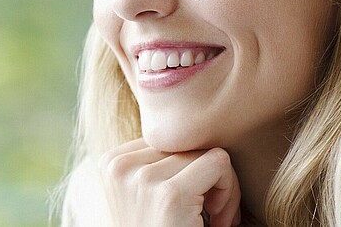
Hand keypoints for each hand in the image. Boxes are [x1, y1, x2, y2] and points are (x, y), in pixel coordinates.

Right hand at [100, 138, 241, 226]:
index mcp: (111, 162)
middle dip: (208, 178)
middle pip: (187, 142)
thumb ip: (158, 162)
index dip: (189, 169)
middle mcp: (119, 166)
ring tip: (213, 219)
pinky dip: (229, 192)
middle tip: (211, 215)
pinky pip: (219, 163)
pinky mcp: (169, 193)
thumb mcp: (148, 194)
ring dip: (221, 188)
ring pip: (206, 151)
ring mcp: (141, 178)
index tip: (195, 203)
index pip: (169, 138)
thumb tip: (197, 123)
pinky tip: (217, 221)